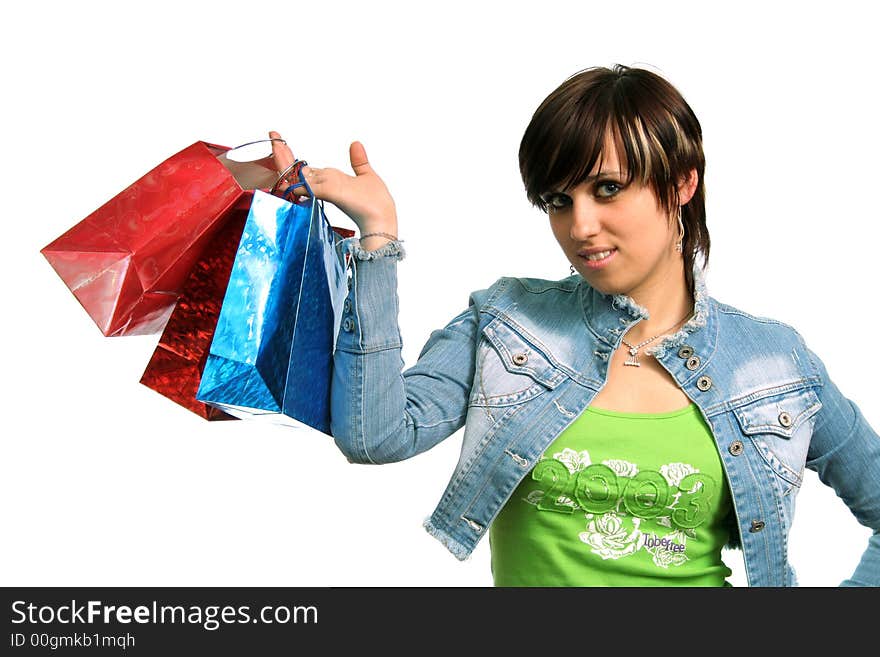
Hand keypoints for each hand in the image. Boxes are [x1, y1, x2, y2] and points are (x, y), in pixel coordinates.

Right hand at [268, 131, 397, 234]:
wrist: (380, 222)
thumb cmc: (375, 206)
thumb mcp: (367, 176)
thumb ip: (358, 160)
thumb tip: (355, 143)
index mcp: (330, 184)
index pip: (308, 171)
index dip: (294, 159)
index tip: (280, 144)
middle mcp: (325, 189)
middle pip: (300, 172)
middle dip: (284, 157)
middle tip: (273, 138)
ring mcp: (326, 192)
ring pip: (301, 176)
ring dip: (286, 161)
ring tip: (274, 146)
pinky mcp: (330, 194)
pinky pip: (310, 185)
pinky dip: (298, 179)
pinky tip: (287, 175)